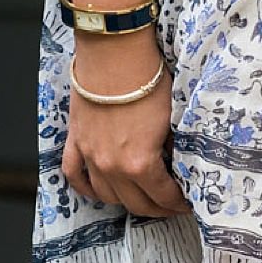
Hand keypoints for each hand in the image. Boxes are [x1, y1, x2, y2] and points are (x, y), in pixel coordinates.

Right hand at [60, 33, 188, 217]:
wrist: (114, 54)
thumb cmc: (147, 82)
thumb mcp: (174, 121)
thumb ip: (175, 150)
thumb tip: (181, 166)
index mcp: (140, 163)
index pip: (163, 197)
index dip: (178, 204)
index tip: (187, 203)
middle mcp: (112, 166)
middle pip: (136, 204)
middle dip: (157, 208)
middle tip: (170, 204)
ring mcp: (90, 155)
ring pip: (107, 195)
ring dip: (126, 201)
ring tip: (143, 196)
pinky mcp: (75, 140)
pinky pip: (74, 174)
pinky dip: (86, 187)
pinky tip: (100, 192)